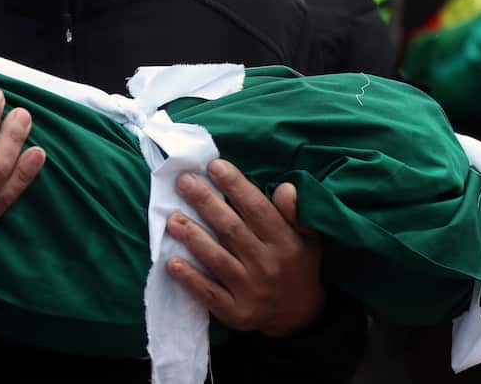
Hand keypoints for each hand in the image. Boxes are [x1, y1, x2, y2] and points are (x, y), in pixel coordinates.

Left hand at [166, 159, 324, 336]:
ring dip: (193, 238)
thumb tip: (286, 187)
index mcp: (284, 242)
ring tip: (172, 218)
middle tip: (183, 181)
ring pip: (217, 259)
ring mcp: (250, 289)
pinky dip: (190, 279)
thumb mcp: (308, 237)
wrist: (299, 315)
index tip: (214, 166)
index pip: (257, 209)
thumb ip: (295, 212)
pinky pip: (209, 294)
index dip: (235, 186)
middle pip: (231, 229)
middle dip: (206, 203)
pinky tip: (172, 262)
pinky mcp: (235, 311)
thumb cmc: (298, 265)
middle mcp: (267, 264)